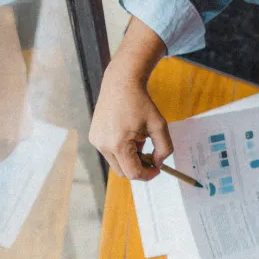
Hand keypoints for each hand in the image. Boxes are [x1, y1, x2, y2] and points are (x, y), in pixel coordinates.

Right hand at [89, 61, 172, 181]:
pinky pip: (110, 153)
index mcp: (118, 144)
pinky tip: (128, 134)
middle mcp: (103, 145)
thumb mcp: (159, 126)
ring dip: (130, 158)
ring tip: (139, 139)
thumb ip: (164, 148)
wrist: (121, 83)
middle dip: (139, 167)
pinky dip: (121, 150)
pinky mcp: (94, 137)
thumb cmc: (141, 103)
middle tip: (151, 156)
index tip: (158, 169)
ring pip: (116, 163)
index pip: (133, 173)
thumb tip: (158, 163)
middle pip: (123, 172)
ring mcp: (96, 141)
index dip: (148, 175)